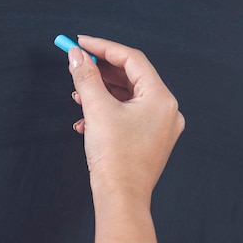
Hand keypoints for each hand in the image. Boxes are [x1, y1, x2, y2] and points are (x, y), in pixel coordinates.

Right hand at [68, 35, 184, 201]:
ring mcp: (160, 127)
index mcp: (161, 98)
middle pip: (131, 77)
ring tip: (78, 96)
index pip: (132, 59)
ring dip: (101, 93)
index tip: (81, 42)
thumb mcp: (96, 109)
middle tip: (77, 65)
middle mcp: (166, 110)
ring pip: (128, 98)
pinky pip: (128, 116)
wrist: (121, 199)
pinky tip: (85, 122)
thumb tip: (76, 56)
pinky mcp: (150, 141)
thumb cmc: (115, 158)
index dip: (103, 47)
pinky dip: (107, 112)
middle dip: (100, 72)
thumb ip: (86, 77)